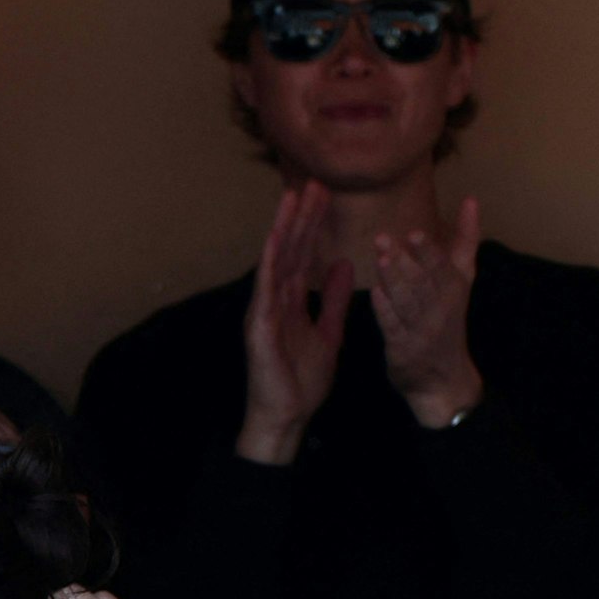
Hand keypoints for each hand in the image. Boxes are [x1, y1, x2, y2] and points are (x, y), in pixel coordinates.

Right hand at [237, 182, 355, 464]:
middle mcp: (273, 300)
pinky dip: (269, 262)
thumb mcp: (327, 332)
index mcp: (289, 301)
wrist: (286, 416)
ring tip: (293, 197)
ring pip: (275, 261)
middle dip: (301, 217)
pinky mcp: (259, 326)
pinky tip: (274, 239)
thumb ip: (332, 299)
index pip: (302, 255)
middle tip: (313, 182)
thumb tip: (340, 264)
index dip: (312, 225)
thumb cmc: (301, 381)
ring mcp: (263, 311)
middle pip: (288, 250)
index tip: (324, 195)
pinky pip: (265, 289)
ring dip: (283, 229)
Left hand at [374, 197, 483, 425]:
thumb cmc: (448, 317)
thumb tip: (471, 200)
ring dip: (393, 281)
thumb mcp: (460, 280)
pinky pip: (394, 327)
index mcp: (454, 288)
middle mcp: (440, 308)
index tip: (414, 233)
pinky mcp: (403, 347)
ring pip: (408, 302)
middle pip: (422, 282)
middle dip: (404, 261)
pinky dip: (386, 311)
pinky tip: (375, 295)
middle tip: (382, 239)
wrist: (444, 377)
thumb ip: (464, 241)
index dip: (429, 252)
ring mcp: (422, 329)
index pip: (443, 266)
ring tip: (379, 260)